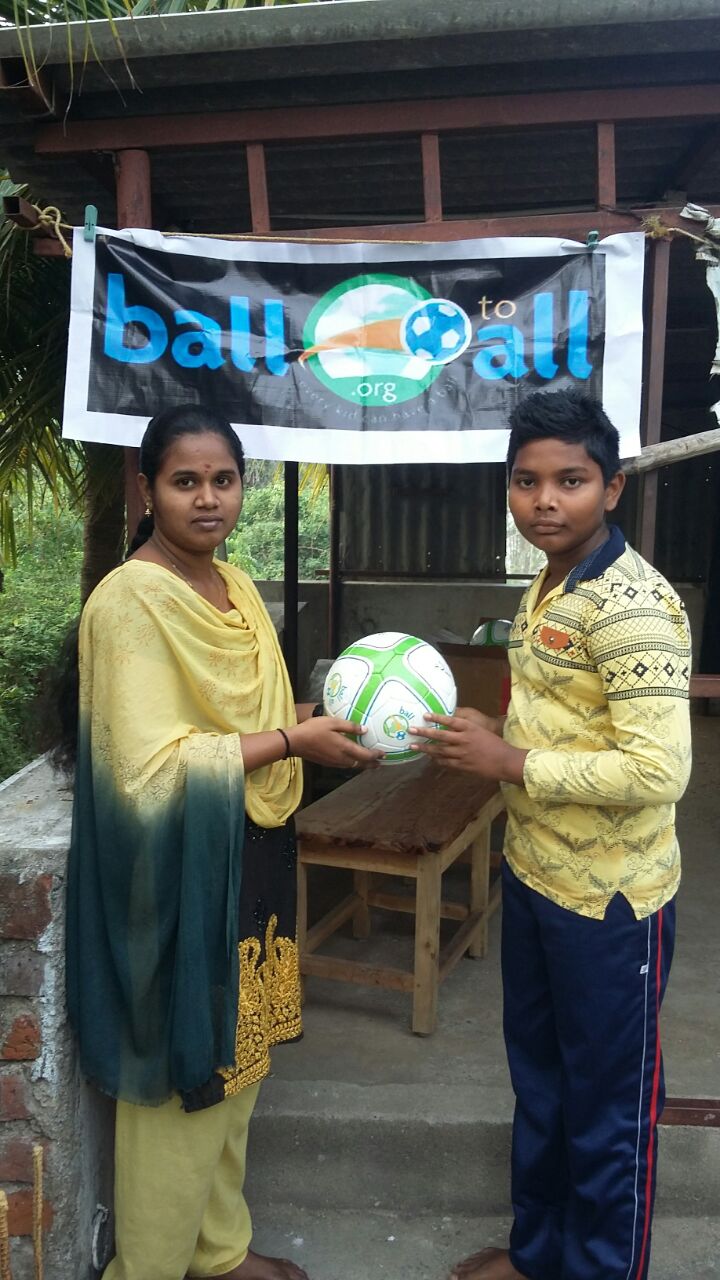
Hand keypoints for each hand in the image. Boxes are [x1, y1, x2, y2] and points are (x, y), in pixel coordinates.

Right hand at [288, 716, 382, 769]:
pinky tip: (352, 759)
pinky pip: (345, 765)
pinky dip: (353, 764)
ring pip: (353, 766)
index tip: (384, 754)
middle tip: (380, 762)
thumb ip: (350, 726)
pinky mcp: (327, 763)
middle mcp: (342, 758)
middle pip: (361, 764)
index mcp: (345, 748)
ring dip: (362, 765)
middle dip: (372, 764)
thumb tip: (365, 730)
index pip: (365, 755)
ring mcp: (334, 762)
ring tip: (369, 762)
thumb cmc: (314, 729)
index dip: (376, 755)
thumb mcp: (333, 722)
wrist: (295, 742)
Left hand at [409, 712, 525, 782]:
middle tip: (411, 730)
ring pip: (440, 750)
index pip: (450, 720)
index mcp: (470, 728)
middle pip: (441, 735)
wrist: (505, 761)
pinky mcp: (463, 765)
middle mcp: (465, 739)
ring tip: (413, 746)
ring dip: (426, 748)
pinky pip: (446, 762)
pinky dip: (437, 760)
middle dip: (424, 733)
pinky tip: (429, 759)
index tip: (425, 715)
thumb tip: (449, 723)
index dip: (437, 717)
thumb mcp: (480, 731)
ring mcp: (463, 753)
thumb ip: (465, 728)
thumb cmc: (494, 744)